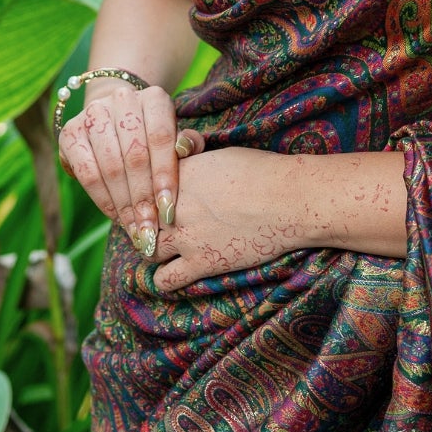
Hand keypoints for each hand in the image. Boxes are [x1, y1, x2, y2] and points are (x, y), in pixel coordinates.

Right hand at [58, 79, 205, 256]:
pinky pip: (86, 173)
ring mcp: (92, 113)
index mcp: (153, 97)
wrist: (115, 118)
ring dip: (123, 204)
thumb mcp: (176, 136)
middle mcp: (122, 99)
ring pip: (110, 167)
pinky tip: (115, 216)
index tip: (168, 211)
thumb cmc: (154, 135)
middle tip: (151, 230)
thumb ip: (188, 144)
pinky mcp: (70, 132)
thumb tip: (185, 148)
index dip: (164, 176)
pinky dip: (103, 199)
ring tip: (135, 229)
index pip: (160, 138)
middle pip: (134, 156)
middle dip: (143, 199)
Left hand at [146, 147, 311, 294]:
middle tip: (153, 224)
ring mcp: (187, 237)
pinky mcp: (202, 263)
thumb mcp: (221, 154)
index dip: (144, 194)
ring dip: (152, 248)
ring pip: (146, 249)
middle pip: (140, 218)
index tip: (150, 200)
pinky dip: (164, 278)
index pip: (142, 186)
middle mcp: (175, 206)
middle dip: (144, 221)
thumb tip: (180, 152)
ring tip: (162, 246)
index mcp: (178, 175)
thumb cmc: (264, 171)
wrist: (291, 200)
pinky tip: (173, 271)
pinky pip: (166, 279)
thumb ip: (192, 159)